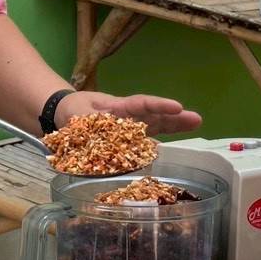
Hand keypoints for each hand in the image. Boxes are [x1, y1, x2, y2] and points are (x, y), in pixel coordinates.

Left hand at [55, 91, 202, 136]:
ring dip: (173, 128)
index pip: (141, 104)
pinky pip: (143, 144)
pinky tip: (167, 154)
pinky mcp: (125, 142)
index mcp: (118, 107)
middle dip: (175, 117)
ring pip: (155, 127)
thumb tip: (99, 133)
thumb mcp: (76, 113)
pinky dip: (154, 148)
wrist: (63, 114)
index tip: (177, 106)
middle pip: (155, 116)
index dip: (158, 106)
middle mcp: (128, 117)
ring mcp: (129, 129)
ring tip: (194, 124)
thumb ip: (86, 122)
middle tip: (197, 119)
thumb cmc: (73, 109)